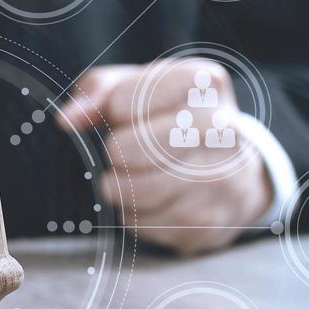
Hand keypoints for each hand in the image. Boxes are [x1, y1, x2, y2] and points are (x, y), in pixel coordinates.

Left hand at [55, 60, 273, 254]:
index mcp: (203, 84)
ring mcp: (221, 179)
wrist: (239, 171)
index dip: (114, 112)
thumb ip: (99, 91)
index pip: (126, 100)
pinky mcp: (209, 223)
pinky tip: (153, 201)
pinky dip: (137, 215)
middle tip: (123, 153)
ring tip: (131, 177)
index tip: (126, 117)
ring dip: (120, 188)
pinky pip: (145, 224)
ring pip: (135, 192)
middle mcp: (222, 129)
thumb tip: (68, 119)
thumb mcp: (142, 86)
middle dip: (116, 153)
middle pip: (130, 149)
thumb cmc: (178, 120)